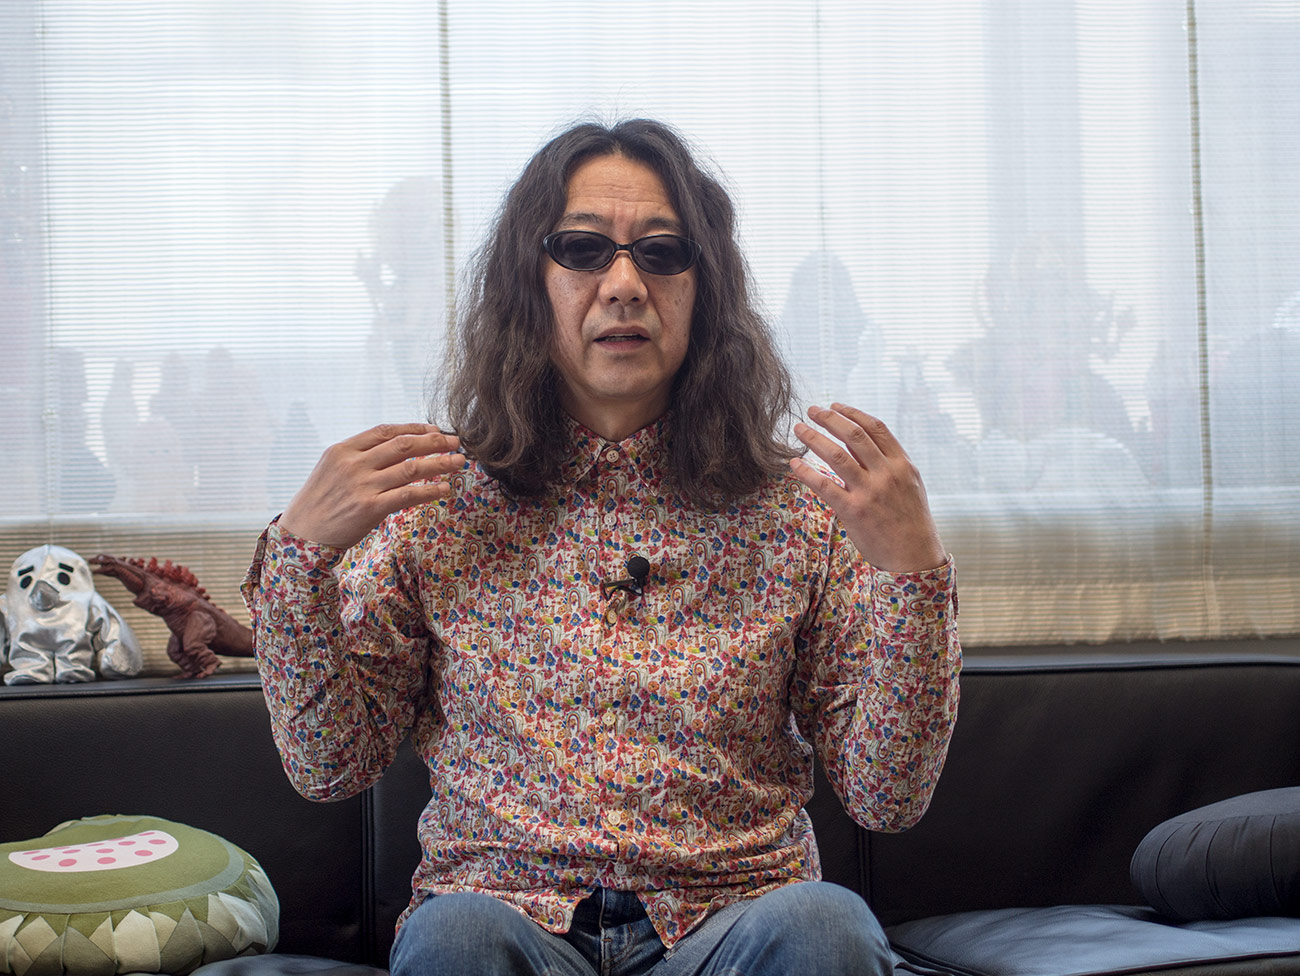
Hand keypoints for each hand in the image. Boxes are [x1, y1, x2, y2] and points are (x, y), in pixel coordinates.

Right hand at [279, 423, 464, 548]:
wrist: (301, 534)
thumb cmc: (320, 503)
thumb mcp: (332, 469)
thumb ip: (360, 457)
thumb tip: (397, 448)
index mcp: (343, 449)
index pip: (386, 431)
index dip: (414, 428)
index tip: (434, 430)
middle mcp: (353, 463)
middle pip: (403, 445)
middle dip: (434, 442)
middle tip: (455, 442)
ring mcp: (362, 485)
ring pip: (411, 468)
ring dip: (440, 464)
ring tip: (459, 462)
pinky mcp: (369, 508)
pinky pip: (408, 495)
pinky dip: (430, 490)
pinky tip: (445, 488)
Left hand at [790, 404, 946, 573]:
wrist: (915, 556)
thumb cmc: (910, 520)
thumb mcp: (909, 485)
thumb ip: (888, 463)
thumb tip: (861, 444)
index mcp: (902, 463)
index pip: (875, 428)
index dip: (852, 413)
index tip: (834, 405)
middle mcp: (886, 473)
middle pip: (853, 435)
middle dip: (829, 418)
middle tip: (811, 410)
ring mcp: (870, 492)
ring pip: (836, 455)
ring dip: (814, 438)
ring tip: (799, 429)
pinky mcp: (854, 511)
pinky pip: (825, 486)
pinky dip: (806, 472)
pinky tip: (794, 463)